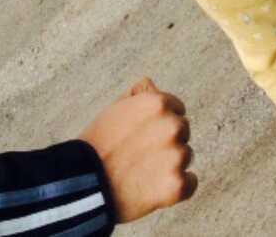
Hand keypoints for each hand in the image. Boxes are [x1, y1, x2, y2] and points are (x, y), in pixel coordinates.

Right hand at [80, 77, 195, 222]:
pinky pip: (190, 183)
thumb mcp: (115, 109)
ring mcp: (176, 156)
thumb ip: (138, 95)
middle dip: (168, 141)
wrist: (85, 185)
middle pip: (183, 132)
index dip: (160, 122)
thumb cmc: (97, 146)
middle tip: (142, 155)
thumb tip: (152, 86)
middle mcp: (172, 126)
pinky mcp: (177, 184)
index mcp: (158, 103)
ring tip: (144, 172)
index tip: (146, 135)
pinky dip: (178, 187)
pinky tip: (156, 188)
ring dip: (171, 164)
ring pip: (186, 156)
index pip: (177, 109)